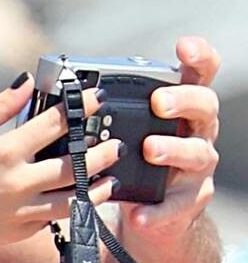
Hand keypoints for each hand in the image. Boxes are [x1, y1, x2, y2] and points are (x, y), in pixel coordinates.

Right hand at [0, 73, 122, 256]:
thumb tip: (27, 81)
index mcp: (4, 151)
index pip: (56, 123)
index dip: (82, 107)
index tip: (97, 98)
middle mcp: (16, 183)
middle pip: (75, 164)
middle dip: (100, 151)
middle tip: (113, 143)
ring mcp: (19, 211)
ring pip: (73, 200)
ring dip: (96, 188)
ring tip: (109, 179)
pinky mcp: (16, 232)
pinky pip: (52, 220)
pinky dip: (67, 209)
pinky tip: (77, 200)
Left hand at [120, 35, 218, 238]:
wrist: (152, 212)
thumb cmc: (133, 160)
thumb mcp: (125, 130)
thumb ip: (105, 110)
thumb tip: (57, 89)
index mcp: (182, 107)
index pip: (200, 73)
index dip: (198, 56)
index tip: (182, 48)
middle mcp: (197, 131)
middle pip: (204, 106)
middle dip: (183, 100)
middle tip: (159, 102)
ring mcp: (197, 166)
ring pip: (196, 153)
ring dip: (173, 148)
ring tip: (150, 149)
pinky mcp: (189, 201)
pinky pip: (175, 205)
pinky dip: (156, 210)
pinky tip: (138, 214)